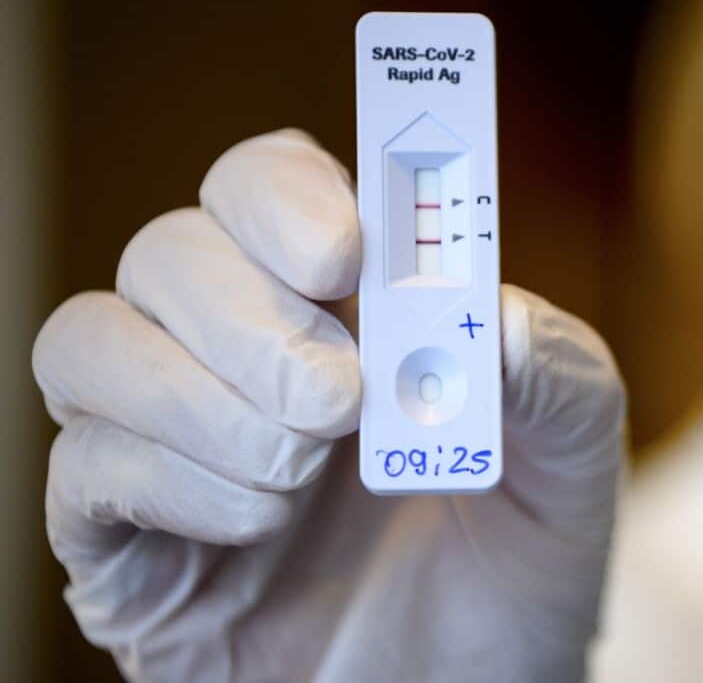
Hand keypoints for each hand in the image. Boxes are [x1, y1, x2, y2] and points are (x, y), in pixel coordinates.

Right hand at [32, 129, 624, 681]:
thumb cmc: (517, 563)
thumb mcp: (575, 463)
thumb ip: (558, 373)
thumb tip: (494, 312)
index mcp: (346, 308)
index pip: (264, 186)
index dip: (286, 195)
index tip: (345, 254)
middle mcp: (243, 356)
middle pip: (170, 251)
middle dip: (248, 314)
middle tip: (340, 395)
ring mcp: (174, 443)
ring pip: (89, 342)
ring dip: (199, 397)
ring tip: (306, 466)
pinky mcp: (127, 544)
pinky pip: (80, 470)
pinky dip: (170, 481)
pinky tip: (260, 524)